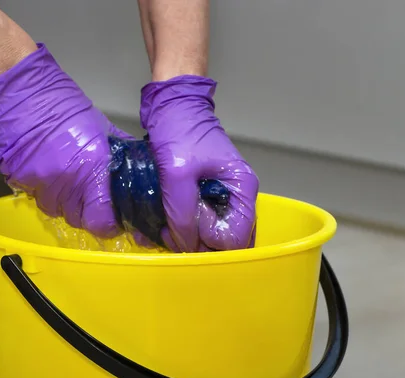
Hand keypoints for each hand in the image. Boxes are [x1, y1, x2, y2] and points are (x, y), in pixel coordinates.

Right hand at [0, 43, 130, 237]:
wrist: (21, 91)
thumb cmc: (65, 105)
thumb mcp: (102, 127)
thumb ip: (121, 153)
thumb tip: (138, 170)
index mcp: (90, 169)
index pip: (101, 221)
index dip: (110, 224)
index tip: (114, 219)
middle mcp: (64, 183)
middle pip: (79, 221)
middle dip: (90, 214)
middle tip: (95, 200)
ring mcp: (37, 184)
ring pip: (56, 211)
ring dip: (66, 203)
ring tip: (70, 184)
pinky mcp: (17, 180)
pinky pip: (35, 197)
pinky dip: (45, 190)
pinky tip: (49, 173)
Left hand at [140, 75, 258, 251]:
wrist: (170, 105)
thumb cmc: (180, 129)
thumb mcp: (178, 173)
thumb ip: (183, 213)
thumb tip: (185, 245)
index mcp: (243, 188)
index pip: (237, 238)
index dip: (211, 239)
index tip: (189, 220)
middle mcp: (237, 196)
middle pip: (225, 240)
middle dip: (197, 242)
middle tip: (171, 229)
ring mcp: (220, 196)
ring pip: (209, 234)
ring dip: (185, 236)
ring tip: (162, 226)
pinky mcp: (204, 194)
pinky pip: (197, 221)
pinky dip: (180, 226)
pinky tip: (161, 222)